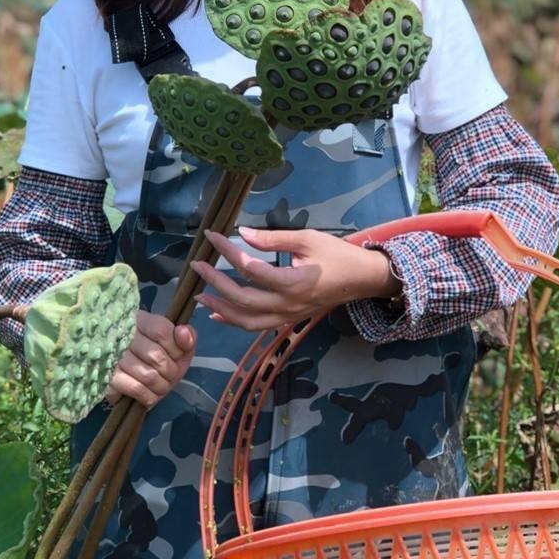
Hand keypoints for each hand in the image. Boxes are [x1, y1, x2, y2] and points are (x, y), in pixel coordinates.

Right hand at [105, 311, 195, 407]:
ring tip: (160, 385)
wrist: (127, 379)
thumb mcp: (175, 345)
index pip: (161, 330)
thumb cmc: (155, 358)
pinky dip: (148, 396)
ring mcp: (112, 358)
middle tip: (170, 375)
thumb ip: (186, 337)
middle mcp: (122, 336)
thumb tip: (183, 332)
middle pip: (157, 356)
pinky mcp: (108, 378)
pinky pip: (136, 389)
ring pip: (149, 375)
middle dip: (170, 371)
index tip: (177, 355)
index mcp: (140, 321)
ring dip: (161, 386)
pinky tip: (149, 393)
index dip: (175, 348)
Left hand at [190, 226, 400, 331]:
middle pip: (242, 298)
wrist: (361, 279)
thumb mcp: (307, 239)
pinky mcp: (287, 319)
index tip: (212, 236)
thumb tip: (242, 233)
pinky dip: (234, 320)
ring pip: (246, 320)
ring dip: (220, 308)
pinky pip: (256, 325)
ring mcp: (287, 316)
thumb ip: (273, 239)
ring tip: (199, 296)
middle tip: (198, 264)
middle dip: (216, 281)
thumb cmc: (336, 255)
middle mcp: (287, 305)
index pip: (251, 268)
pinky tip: (217, 313)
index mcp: (294, 283)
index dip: (229, 251)